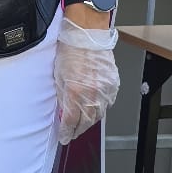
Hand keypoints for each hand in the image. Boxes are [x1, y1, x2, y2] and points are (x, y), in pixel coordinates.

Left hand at [53, 22, 119, 145]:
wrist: (87, 36)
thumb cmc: (70, 51)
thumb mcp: (58, 77)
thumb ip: (63, 97)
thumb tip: (64, 111)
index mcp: (75, 93)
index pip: (71, 122)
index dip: (67, 132)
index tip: (64, 137)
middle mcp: (92, 94)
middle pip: (86, 122)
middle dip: (78, 129)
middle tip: (73, 132)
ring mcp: (105, 90)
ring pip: (98, 115)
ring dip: (90, 120)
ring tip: (83, 122)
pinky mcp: (113, 84)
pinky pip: (108, 103)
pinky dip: (101, 108)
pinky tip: (95, 108)